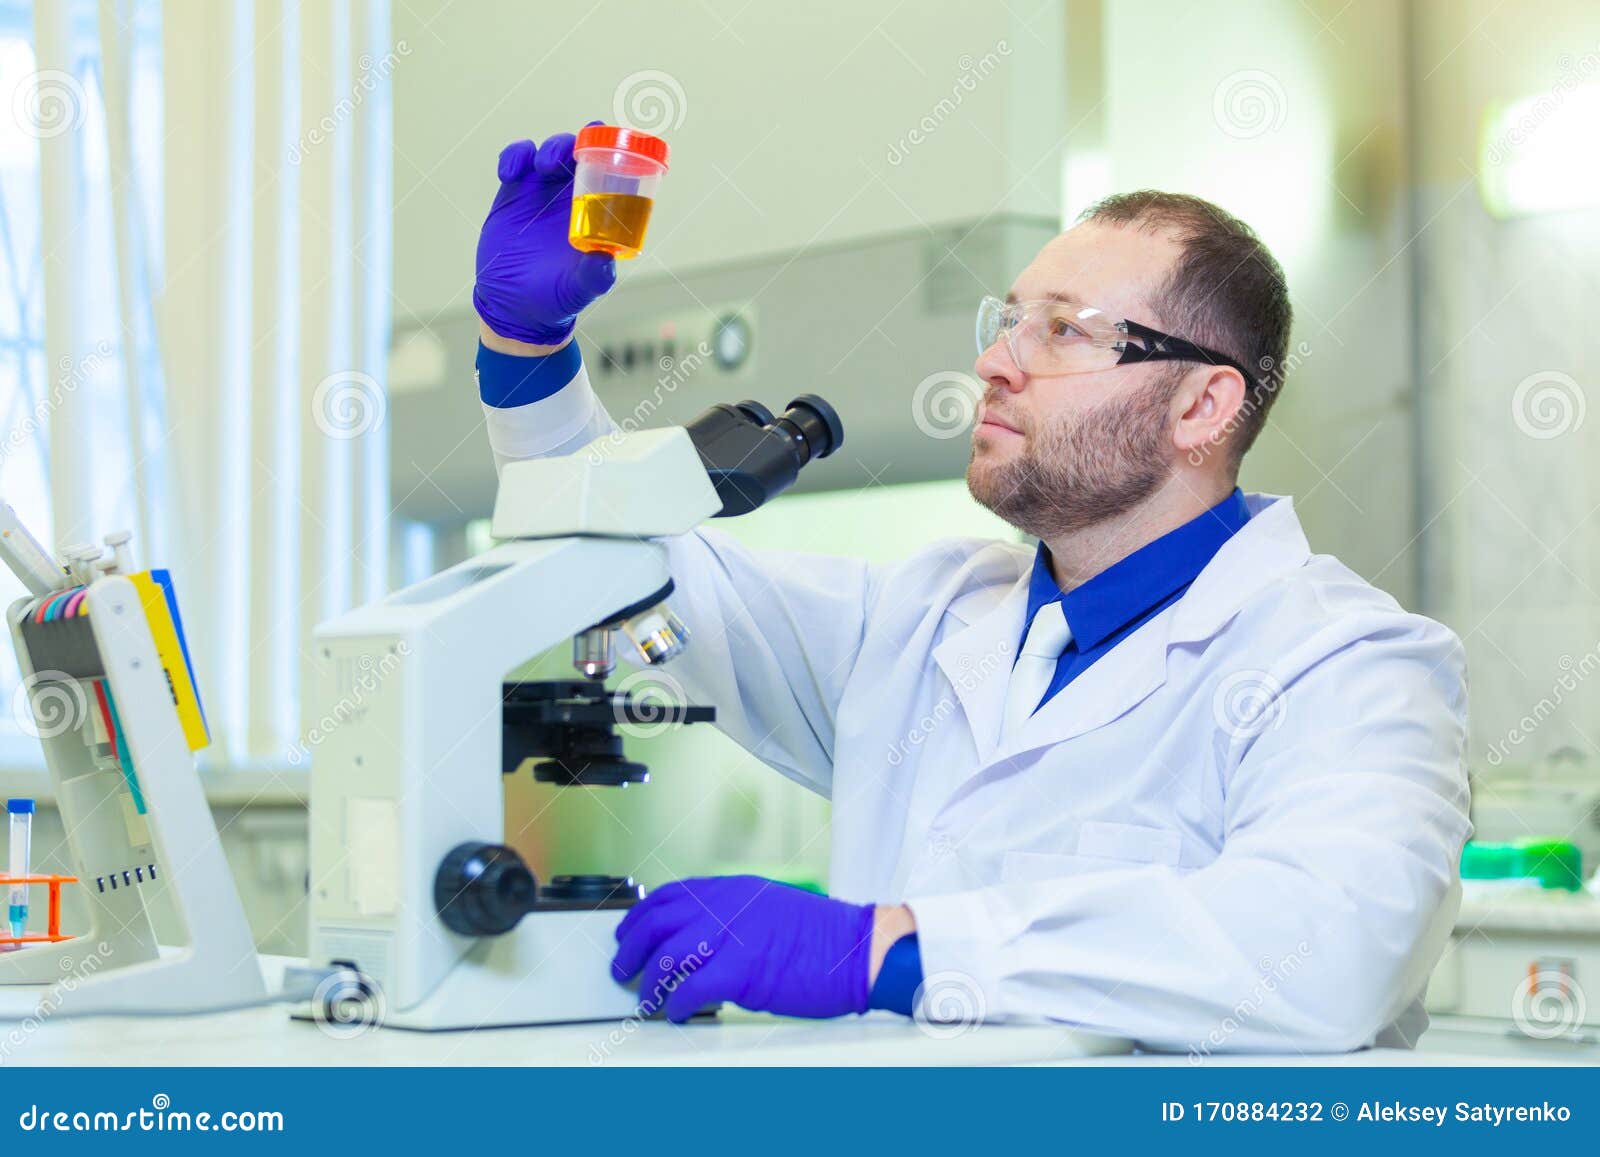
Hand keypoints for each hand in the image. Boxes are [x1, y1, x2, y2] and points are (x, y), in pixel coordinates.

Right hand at [473, 128, 616, 346]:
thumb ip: (593, 277)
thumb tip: (605, 261)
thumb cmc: (555, 299)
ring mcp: (542, 192)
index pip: (609, 172)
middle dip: (575, 143)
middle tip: (563, 160)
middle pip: (579, 151)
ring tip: (541, 167)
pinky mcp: (514, 193)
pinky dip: (514, 156)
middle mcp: (571, 196)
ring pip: (549, 151)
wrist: (514, 306)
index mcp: (595, 211)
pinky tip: (509, 173)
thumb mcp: (578, 290)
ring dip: (548, 148)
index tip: (607, 142)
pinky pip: (516, 161)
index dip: (611, 150)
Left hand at [611, 876, 875, 1022]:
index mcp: (733, 889)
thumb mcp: (769, 907)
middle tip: (621, 969)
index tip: (627, 933)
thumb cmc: (822, 936)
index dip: (640, 916)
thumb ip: (732, 915)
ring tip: (645, 999)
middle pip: (657, 923)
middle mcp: (726, 906)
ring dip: (648, 983)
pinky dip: (676, 1004)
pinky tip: (678, 1013)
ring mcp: (733, 936)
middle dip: (631, 948)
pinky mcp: (742, 971)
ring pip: (666, 957)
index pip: (669, 896)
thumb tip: (697, 938)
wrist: (858, 950)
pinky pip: (691, 988)